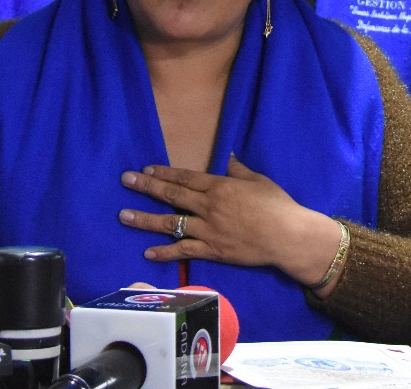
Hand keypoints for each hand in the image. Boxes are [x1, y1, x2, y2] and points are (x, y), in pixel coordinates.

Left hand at [118, 155, 343, 287]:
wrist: (287, 236)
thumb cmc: (278, 206)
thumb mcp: (259, 181)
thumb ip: (239, 171)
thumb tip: (228, 158)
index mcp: (220, 186)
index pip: (185, 177)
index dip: (164, 173)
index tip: (146, 168)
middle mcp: (209, 206)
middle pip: (172, 195)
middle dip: (147, 187)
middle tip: (126, 180)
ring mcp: (208, 229)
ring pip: (171, 223)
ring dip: (145, 219)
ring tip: (124, 216)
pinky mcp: (212, 250)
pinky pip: (184, 251)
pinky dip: (165, 252)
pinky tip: (147, 252)